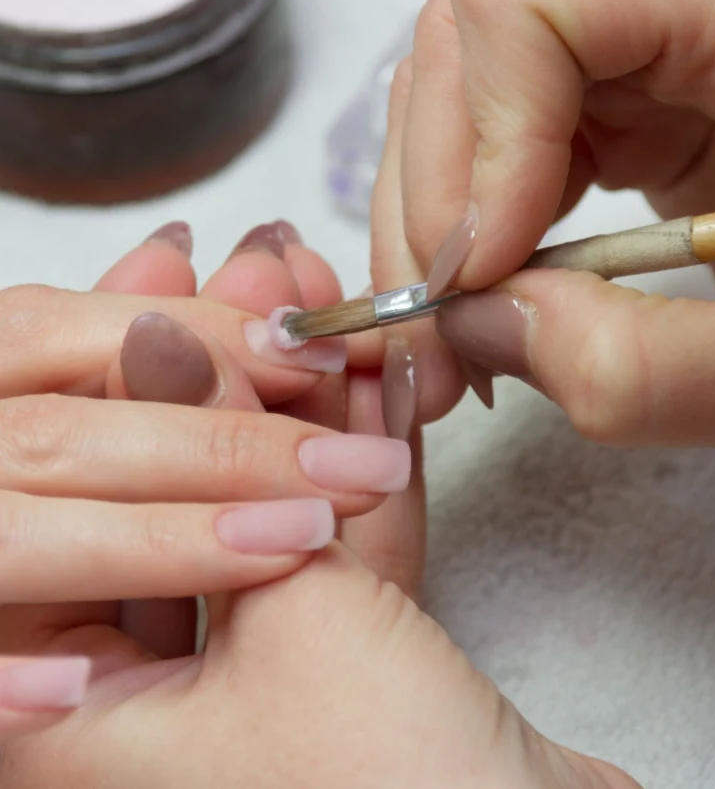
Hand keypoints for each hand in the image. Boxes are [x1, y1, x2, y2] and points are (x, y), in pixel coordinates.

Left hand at [0, 175, 639, 788]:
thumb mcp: (291, 612)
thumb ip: (223, 465)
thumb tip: (160, 336)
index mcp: (73, 705)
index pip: (62, 508)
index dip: (124, 389)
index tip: (170, 292)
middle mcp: (140, 691)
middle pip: (169, 494)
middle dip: (229, 379)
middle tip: (260, 282)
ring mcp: (239, 671)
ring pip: (260, 506)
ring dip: (307, 408)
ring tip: (325, 307)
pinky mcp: (321, 655)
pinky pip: (322, 539)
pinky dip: (357, 465)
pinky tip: (379, 377)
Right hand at [375, 0, 714, 449]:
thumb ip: (637, 370)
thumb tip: (479, 327)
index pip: (532, 5)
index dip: (484, 145)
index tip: (485, 275)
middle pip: (468, 44)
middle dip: (432, 202)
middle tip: (438, 330)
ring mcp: (644, 39)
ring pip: (462, 92)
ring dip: (438, 218)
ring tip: (460, 324)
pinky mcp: (624, 93)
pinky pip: (500, 134)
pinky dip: (472, 221)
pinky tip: (496, 288)